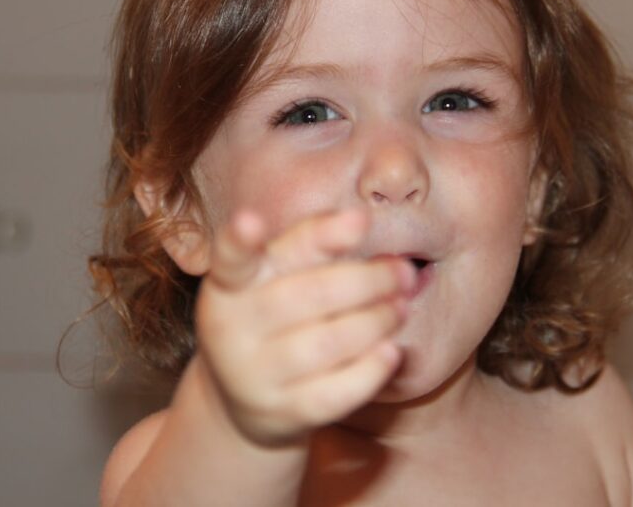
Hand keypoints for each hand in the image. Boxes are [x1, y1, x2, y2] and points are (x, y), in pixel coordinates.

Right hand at [194, 207, 414, 448]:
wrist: (250, 400)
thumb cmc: (276, 318)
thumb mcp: (278, 276)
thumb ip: (312, 244)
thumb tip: (360, 220)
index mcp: (228, 286)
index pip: (233, 259)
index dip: (238, 240)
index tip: (251, 218)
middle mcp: (230, 329)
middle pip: (306, 295)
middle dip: (367, 280)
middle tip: (404, 271)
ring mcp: (252, 376)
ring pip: (328, 342)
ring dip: (376, 320)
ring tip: (401, 306)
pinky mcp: (281, 414)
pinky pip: (336, 392)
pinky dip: (371, 369)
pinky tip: (392, 350)